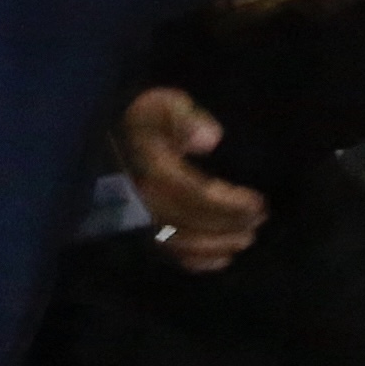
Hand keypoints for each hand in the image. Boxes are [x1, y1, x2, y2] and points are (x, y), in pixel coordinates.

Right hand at [120, 87, 265, 272]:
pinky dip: (196, 261)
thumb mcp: (164, 104)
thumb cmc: (143, 119)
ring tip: (247, 239)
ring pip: (180, 243)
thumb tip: (211, 140)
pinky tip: (222, 259)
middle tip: (260, 221)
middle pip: (190, 223)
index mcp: (151, 169)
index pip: (194, 194)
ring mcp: (136, 219)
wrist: (104, 136)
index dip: (228, 204)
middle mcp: (142, 200)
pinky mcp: (136, 230)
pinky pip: (166, 253)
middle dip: (228, 225)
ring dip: (217, 245)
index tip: (258, 203)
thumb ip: (187, 118)